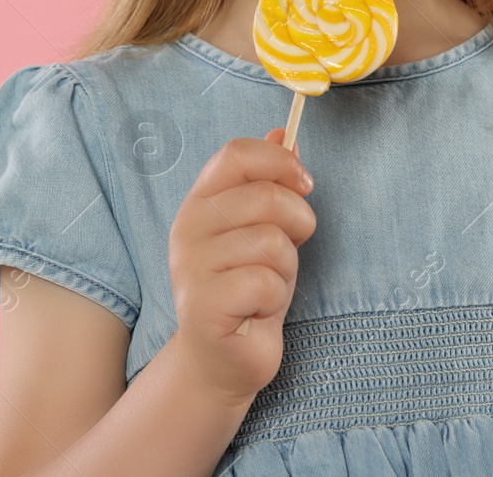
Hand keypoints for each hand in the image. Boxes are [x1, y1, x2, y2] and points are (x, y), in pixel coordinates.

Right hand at [167, 128, 315, 404]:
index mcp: (201, 201)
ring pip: (271, 242)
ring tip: (267, 286)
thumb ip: (271, 181)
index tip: (305, 184)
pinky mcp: (203, 306)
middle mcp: (188, 228)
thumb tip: (285, 132)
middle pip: (264, 195)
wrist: (222, 359)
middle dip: (297, 222)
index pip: (237, 153)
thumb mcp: (264, 228)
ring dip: (286, 269)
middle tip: (290, 249)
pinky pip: (264, 283)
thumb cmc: (247, 288)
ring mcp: (191, 267)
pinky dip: (275, 298)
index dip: (280, 162)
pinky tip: (257, 311)